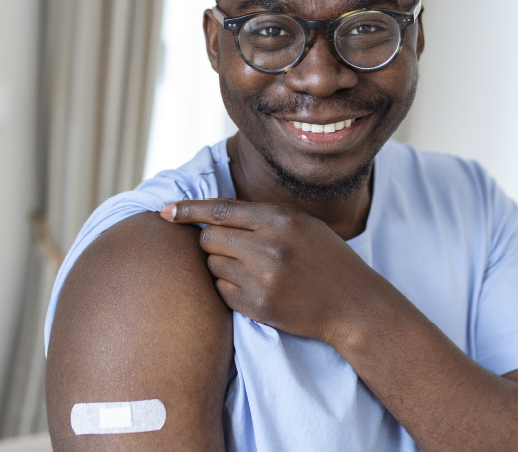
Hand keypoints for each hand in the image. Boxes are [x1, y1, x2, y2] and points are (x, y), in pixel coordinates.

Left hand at [163, 197, 380, 347]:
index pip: (220, 210)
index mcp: (279, 220)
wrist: (351, 304)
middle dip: (213, 241)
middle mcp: (267, 247)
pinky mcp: (256, 307)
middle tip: (234, 248)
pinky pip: (221, 291)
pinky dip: (229, 288)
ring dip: (221, 265)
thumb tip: (213, 215)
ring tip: (251, 269)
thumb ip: (262, 218)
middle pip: (210, 239)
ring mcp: (261, 279)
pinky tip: (254, 288)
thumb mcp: (302, 225)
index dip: (189, 209)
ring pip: (212, 266)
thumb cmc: (326, 259)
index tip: (165, 211)